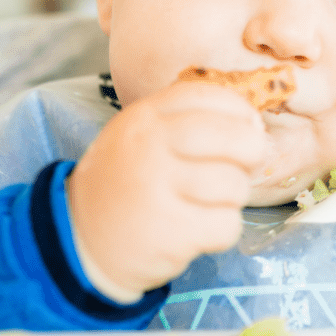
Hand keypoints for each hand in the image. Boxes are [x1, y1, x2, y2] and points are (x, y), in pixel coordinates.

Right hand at [66, 81, 266, 295]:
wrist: (81, 239)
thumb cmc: (126, 183)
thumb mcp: (143, 136)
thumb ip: (188, 122)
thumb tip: (254, 127)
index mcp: (146, 116)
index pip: (210, 97)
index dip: (240, 112)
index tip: (246, 128)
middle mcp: (150, 146)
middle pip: (236, 138)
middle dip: (251, 153)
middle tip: (241, 167)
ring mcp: (158, 189)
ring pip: (235, 185)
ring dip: (232, 198)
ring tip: (206, 203)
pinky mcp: (170, 232)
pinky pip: (227, 225)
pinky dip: (222, 231)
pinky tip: (198, 230)